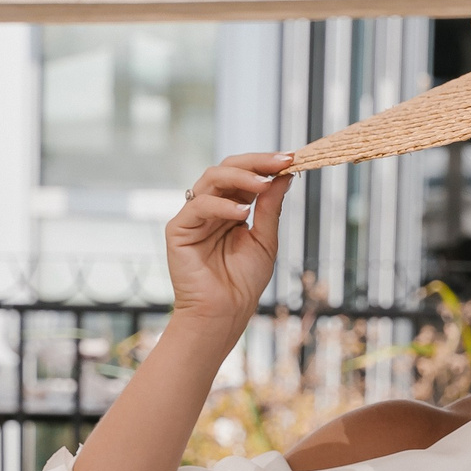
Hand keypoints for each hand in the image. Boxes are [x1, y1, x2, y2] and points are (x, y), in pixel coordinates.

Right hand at [166, 153, 295, 334]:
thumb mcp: (265, 239)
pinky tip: (243, 213)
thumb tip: (285, 176)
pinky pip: (199, 206)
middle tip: (281, 161)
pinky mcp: (178, 228)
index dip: (265, 164)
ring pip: (211, 179)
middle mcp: (210, 207)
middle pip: (227, 168)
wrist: (225, 312)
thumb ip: (270, 207)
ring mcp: (193, 215)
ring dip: (241, 177)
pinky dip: (223, 206)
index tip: (292, 158)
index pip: (244, 175)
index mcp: (230, 208)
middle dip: (256, 163)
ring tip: (265, 184)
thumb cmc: (243, 281)